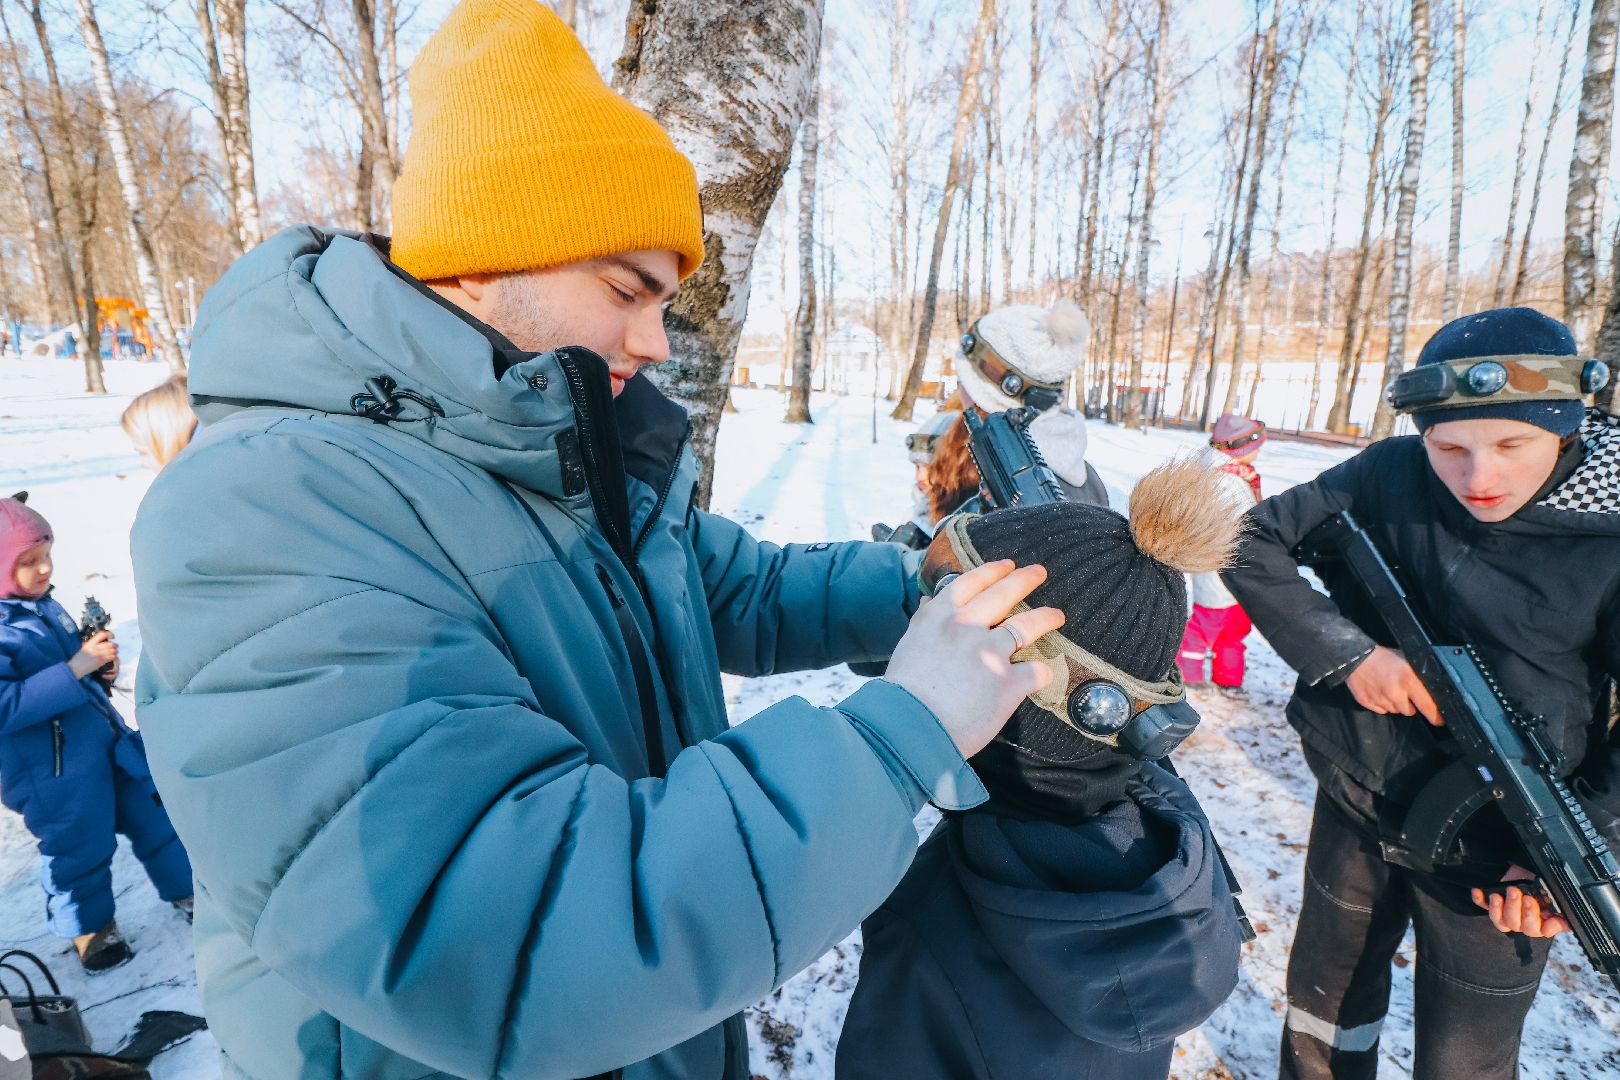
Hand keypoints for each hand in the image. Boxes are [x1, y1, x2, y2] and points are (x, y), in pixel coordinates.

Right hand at [70, 631, 117, 678]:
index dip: (109, 634)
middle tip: (116, 646)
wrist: (75, 668)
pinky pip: (111, 657)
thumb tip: (101, 642)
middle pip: (109, 644)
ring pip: (112, 650)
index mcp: (90, 643)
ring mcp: (98, 654)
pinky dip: (114, 656)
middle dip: (114, 645)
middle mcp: (94, 648)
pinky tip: (113, 657)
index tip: (112, 636)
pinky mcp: (100, 661)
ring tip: (115, 652)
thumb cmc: (78, 659)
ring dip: (115, 651)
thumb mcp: (84, 648)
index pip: (102, 635)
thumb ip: (92, 644)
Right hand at [884, 559, 1064, 758]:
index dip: (992, 572)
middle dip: (1024, 580)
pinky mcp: (1008, 682)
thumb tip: (928, 602)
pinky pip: (1036, 671)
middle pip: (1004, 594)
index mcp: (939, 618)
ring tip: (1057, 615)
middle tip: (1039, 572)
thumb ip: (924, 622)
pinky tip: (1045, 672)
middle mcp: (967, 628)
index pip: (971, 583)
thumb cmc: (903, 692)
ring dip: (1046, 617)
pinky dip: (1043, 671)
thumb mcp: (909, 645)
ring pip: (1027, 626)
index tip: (1007, 565)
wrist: (909, 726)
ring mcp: (990, 653)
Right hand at [1345, 646, 1440, 725]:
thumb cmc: (1382, 657)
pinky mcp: (1368, 702)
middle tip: (1402, 691)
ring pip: (1395, 711)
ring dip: (1395, 703)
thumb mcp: (1405, 661)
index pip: (1427, 705)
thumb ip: (1417, 678)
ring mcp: (1380, 699)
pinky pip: (1381, 710)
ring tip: (1387, 688)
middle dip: (1409, 703)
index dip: (1435, 716)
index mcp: (1408, 680)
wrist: (1354, 656)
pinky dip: (1382, 703)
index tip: (1439, 721)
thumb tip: (1430, 691)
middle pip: (1410, 711)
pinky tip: (1378, 691)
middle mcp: (1395, 693)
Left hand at [1471, 866, 1569, 937]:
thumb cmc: (1547, 884)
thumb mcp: (1559, 897)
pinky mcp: (1494, 903)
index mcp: (1541, 921)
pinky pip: (1484, 905)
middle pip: (1516, 925)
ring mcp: (1507, 912)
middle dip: (1517, 910)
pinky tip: (1478, 891)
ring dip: (1498, 908)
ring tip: (1500, 895)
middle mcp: (1523, 920)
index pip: (1537, 930)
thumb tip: (1558, 925)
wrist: (1531, 869)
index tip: (1540, 913)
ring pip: (1500, 921)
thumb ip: (1562, 914)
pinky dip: (1480, 899)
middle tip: (1519, 895)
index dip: (1537, 924)